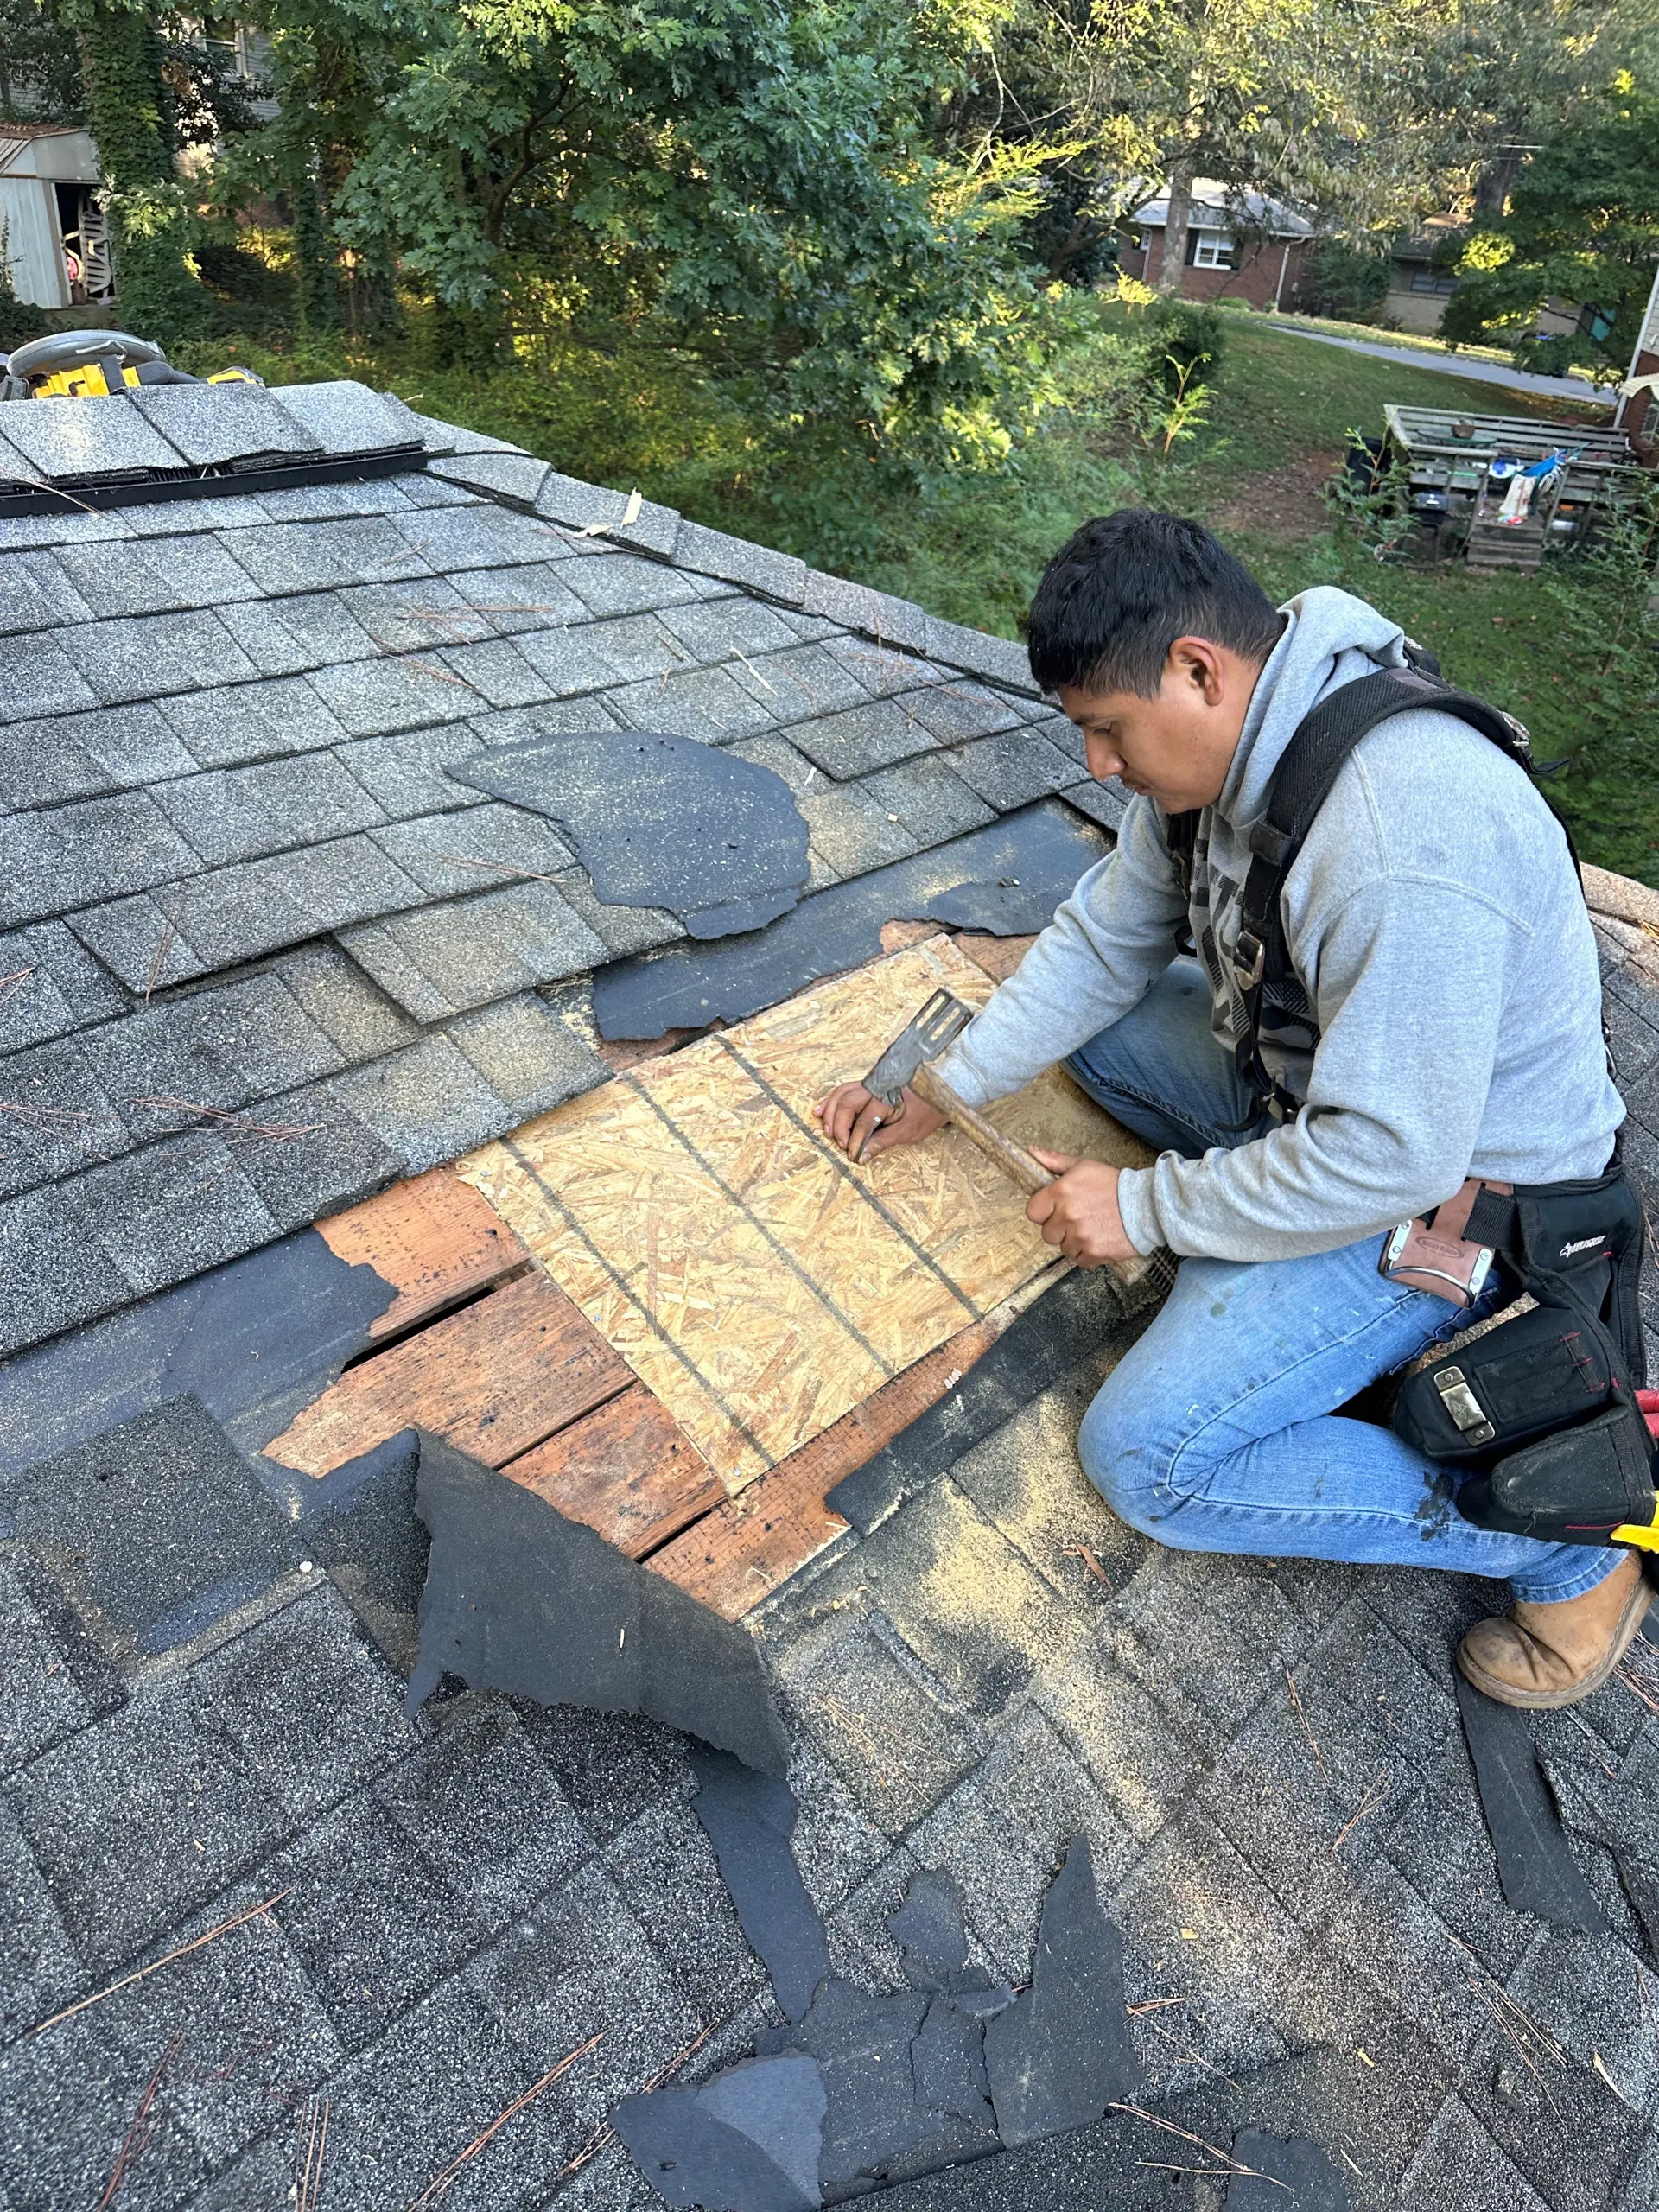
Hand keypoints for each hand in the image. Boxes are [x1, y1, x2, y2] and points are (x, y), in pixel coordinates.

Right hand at [814, 1080, 945, 1163]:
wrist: (939, 1092)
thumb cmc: (927, 1111)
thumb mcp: (908, 1131)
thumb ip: (882, 1142)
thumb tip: (861, 1156)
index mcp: (888, 1098)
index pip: (865, 1121)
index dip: (855, 1140)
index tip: (851, 1154)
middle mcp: (876, 1087)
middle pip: (847, 1103)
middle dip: (839, 1125)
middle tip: (840, 1143)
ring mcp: (870, 1083)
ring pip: (841, 1094)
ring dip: (830, 1112)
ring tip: (827, 1130)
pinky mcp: (867, 1084)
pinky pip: (843, 1090)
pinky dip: (831, 1100)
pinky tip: (821, 1111)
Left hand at [1025, 1151, 1139, 1268]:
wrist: (1146, 1205)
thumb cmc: (1113, 1184)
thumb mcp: (1083, 1166)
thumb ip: (1055, 1161)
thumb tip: (1032, 1152)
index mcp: (1060, 1192)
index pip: (1032, 1212)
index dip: (1043, 1212)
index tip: (1055, 1210)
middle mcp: (1067, 1216)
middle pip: (1047, 1233)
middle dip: (1059, 1228)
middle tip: (1078, 1219)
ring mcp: (1080, 1237)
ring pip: (1063, 1248)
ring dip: (1074, 1242)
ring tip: (1092, 1228)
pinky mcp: (1093, 1253)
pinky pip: (1080, 1260)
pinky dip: (1088, 1254)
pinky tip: (1099, 1240)